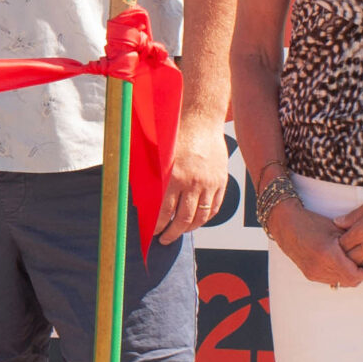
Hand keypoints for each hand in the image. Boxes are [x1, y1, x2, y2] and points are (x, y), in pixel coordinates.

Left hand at [156, 115, 228, 242]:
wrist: (200, 121)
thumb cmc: (174, 136)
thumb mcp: (157, 156)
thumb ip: (152, 178)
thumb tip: (141, 200)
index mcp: (174, 177)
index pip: (165, 211)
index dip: (158, 225)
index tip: (153, 233)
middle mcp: (194, 183)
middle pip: (184, 219)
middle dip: (172, 233)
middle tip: (164, 239)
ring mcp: (210, 183)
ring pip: (201, 216)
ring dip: (190, 228)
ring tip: (180, 232)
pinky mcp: (221, 181)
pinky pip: (215, 207)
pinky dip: (206, 218)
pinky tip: (198, 221)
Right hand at [264, 200, 362, 288]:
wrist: (285, 223)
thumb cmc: (310, 222)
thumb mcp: (336, 230)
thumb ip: (353, 244)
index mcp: (328, 254)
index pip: (356, 275)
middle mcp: (319, 267)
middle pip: (350, 282)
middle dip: (362, 275)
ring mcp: (313, 272)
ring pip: (341, 283)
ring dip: (350, 276)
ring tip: (354, 263)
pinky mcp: (309, 274)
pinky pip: (330, 280)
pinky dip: (338, 275)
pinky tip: (340, 264)